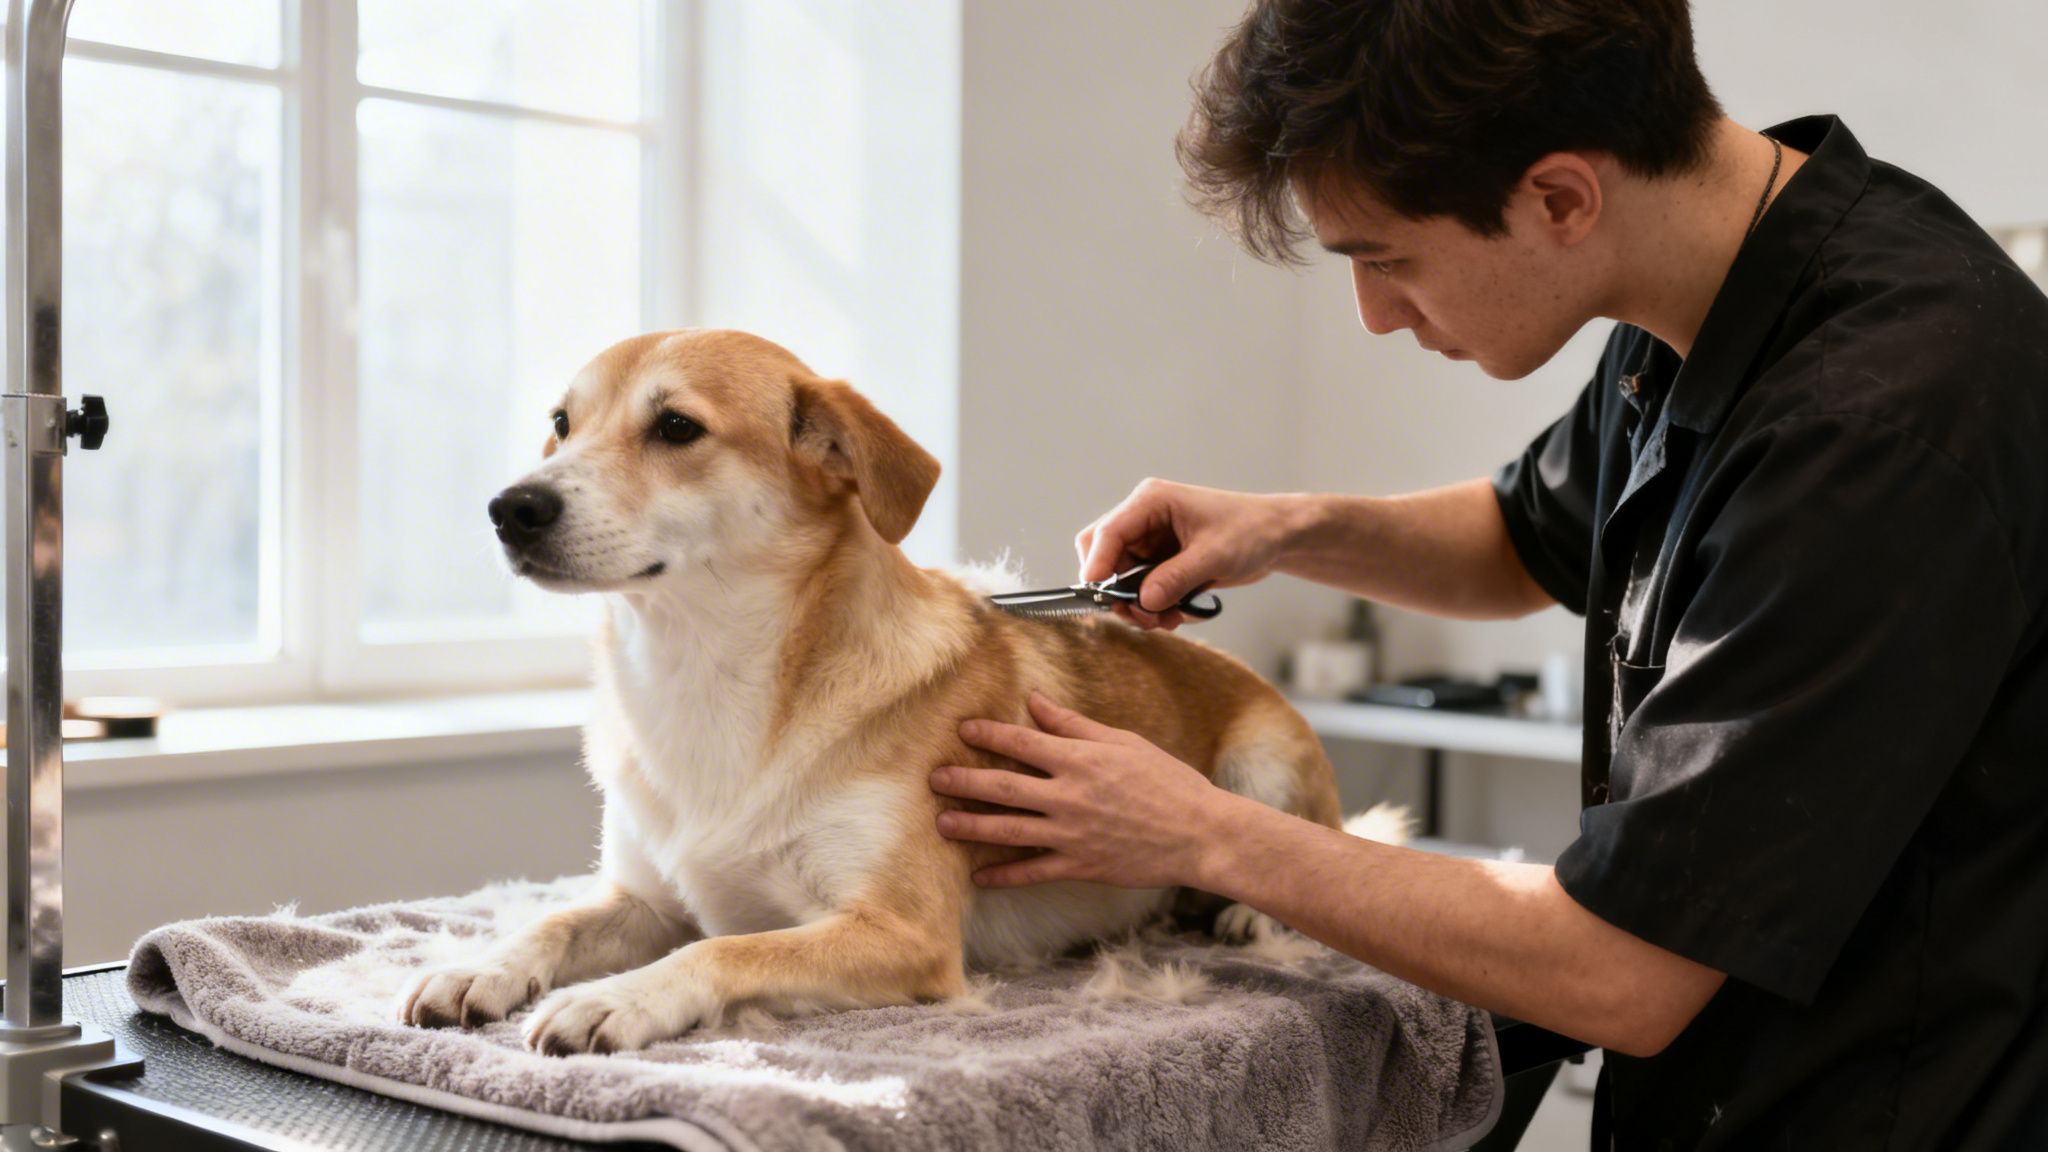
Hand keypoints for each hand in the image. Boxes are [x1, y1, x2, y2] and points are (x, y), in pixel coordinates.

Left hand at [929, 692, 1226, 888]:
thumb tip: (1035, 702)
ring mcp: (1071, 833)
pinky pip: (1032, 871)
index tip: (962, 730)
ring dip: (971, 826)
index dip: (987, 734)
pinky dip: (1004, 875)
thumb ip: (1074, 724)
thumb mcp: (1123, 743)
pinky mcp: (1080, 865)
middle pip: (1003, 786)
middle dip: (964, 781)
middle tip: (935, 779)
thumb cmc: (1168, 781)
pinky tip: (980, 876)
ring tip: (942, 823)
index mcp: (1080, 759)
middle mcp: (1069, 796)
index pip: (1021, 742)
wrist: (1200, 833)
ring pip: (1008, 830)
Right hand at [1074, 479, 1297, 628]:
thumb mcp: (1214, 555)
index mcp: (1151, 502)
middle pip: (1104, 557)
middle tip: (1140, 615)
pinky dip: (1154, 607)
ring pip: (1121, 580)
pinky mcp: (1160, 563)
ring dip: (1139, 605)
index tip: (1098, 595)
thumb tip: (1143, 601)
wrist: (1276, 536)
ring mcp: (1150, 543)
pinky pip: (1141, 590)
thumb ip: (1176, 578)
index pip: (1108, 533)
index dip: (1096, 565)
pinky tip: (1177, 615)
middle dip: (1117, 591)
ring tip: (1167, 620)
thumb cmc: (1250, 530)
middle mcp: (1144, 520)